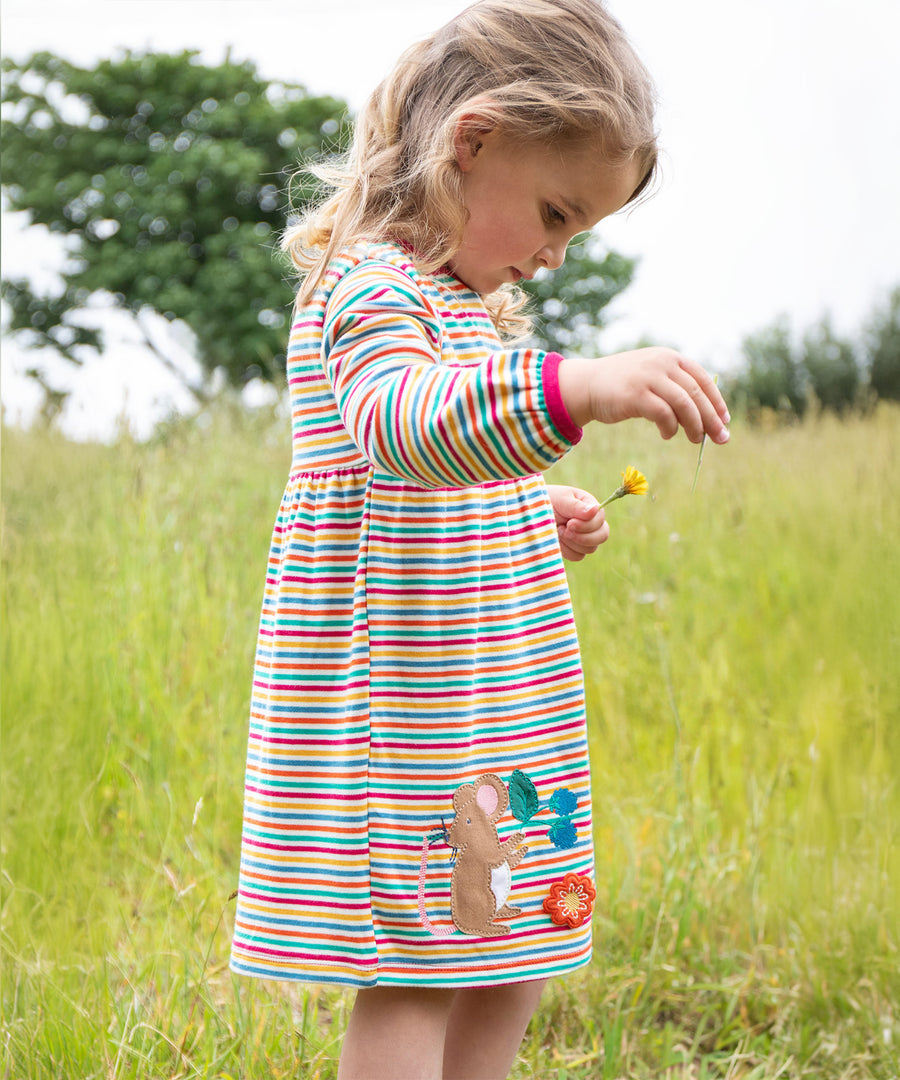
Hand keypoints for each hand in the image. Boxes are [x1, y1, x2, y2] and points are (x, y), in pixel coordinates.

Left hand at [547, 485, 609, 561]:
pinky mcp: (574, 549)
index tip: (569, 523)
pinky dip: (566, 550)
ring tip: (558, 530)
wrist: (528, 514)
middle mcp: (591, 523)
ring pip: (590, 548)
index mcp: (590, 507)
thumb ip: (576, 506)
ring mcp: (584, 537)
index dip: (587, 525)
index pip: (600, 520)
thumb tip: (595, 510)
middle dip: (582, 536)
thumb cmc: (544, 501)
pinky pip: (577, 556)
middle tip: (564, 529)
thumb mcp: (560, 500)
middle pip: (602, 536)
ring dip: (571, 542)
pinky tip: (556, 539)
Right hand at [558, 347, 729, 443]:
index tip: (724, 420)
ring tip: (694, 439)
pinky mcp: (636, 395)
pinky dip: (670, 428)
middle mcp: (662, 363)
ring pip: (684, 405)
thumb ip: (675, 386)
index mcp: (670, 357)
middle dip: (711, 419)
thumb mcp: (652, 377)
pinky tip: (667, 434)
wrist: (587, 385)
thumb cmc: (622, 386)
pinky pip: (664, 415)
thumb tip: (705, 414)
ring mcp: (649, 378)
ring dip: (694, 426)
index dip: (717, 401)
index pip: (703, 379)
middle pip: (697, 394)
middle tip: (720, 438)